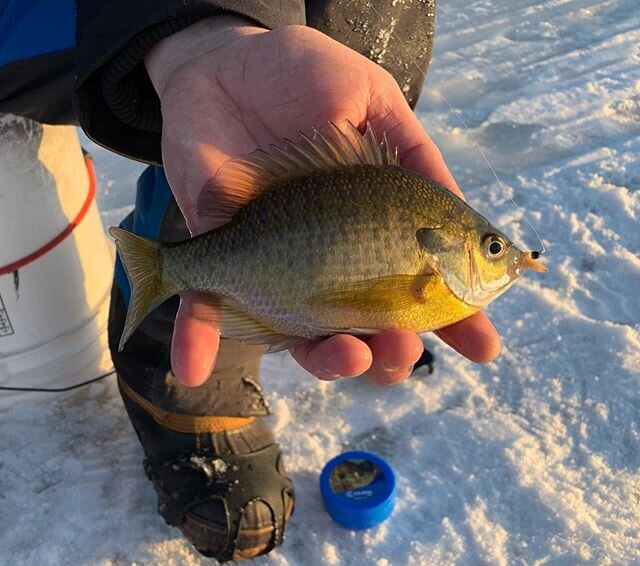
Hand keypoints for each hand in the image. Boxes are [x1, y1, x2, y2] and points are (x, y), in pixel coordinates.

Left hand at [145, 17, 499, 386]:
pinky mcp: (219, 261)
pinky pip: (204, 312)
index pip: (422, 283)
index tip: (483, 348)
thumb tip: (451, 209)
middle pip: (368, 327)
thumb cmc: (301, 76)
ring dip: (329, 360)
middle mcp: (330, 261)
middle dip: (392, 351)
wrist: (221, 65)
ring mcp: (275, 268)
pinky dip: (198, 344)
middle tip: (403, 347)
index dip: (456, 320)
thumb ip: (408, 151)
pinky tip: (193, 369)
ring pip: (303, 336)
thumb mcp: (368, 98)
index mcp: (372, 228)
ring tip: (350, 355)